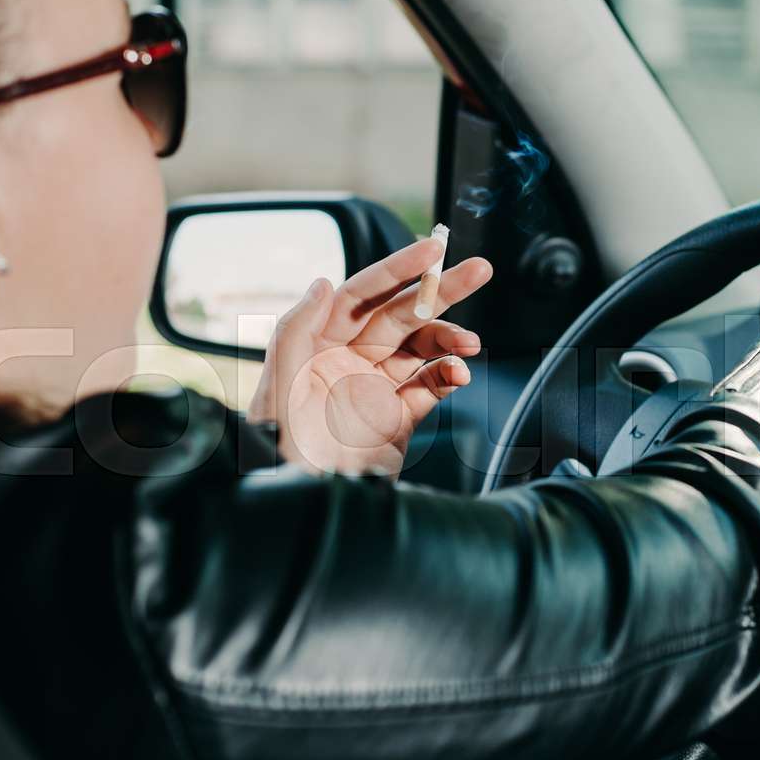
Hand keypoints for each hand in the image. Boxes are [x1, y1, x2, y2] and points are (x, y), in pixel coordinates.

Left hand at [249, 238, 493, 477]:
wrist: (304, 508)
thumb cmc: (281, 453)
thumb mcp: (280, 388)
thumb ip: (296, 331)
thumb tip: (323, 282)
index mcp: (318, 344)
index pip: (364, 293)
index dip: (399, 268)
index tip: (433, 250)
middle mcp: (348, 360)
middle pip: (401, 314)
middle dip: (441, 292)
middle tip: (479, 272)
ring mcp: (375, 388)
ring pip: (422, 349)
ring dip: (449, 339)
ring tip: (470, 344)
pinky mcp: (397, 420)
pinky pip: (430, 388)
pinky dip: (449, 376)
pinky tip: (459, 374)